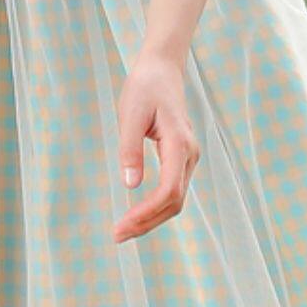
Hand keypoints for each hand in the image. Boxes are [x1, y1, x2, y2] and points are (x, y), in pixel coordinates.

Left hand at [111, 51, 199, 242]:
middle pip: (174, 203)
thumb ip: (130, 149)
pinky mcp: (181, 160)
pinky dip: (154, 208)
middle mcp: (189, 155)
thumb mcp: (130, 115)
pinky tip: (136, 215)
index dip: (146, 213)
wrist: (162, 70)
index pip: (168, 191)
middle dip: (146, 223)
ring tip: (123, 230)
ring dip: (150, 219)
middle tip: (116, 236)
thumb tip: (130, 185)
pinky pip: (172, 192)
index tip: (121, 225)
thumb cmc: (144, 88)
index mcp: (179, 144)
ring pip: (175, 201)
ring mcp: (187, 159)